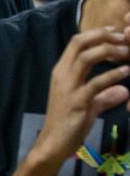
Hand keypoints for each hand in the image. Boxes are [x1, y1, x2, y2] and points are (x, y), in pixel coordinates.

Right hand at [28, 22, 129, 168]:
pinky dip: (113, 75)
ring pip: (86, 58)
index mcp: (61, 71)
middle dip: (104, 37)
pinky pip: (96, 83)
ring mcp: (68, 87)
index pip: (77, 42)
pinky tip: (127, 73)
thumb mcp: (89, 105)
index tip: (116, 32)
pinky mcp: (77, 101)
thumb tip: (125, 91)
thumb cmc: (68, 123)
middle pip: (80, 43)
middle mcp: (62, 75)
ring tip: (128, 52)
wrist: (54, 144)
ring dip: (109, 51)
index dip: (97, 33)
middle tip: (125, 38)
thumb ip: (106, 95)